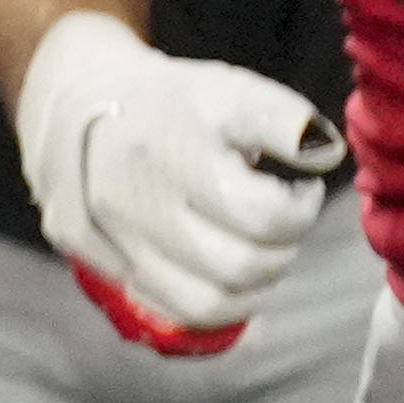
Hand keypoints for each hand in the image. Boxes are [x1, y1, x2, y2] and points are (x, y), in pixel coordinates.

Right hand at [14, 10, 343, 347]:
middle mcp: (131, 203)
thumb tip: (326, 156)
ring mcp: (109, 242)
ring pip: (205, 305)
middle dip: (281, 251)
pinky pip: (167, 312)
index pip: (262, 216)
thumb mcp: (230, 90)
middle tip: (280, 224)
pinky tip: (225, 279)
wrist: (77, 105)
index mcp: (170, 153)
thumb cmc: (169, 102)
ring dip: (251, 288)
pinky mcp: (96, 266)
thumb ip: (287, 120)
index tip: (299, 191)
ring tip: (257, 252)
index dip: (299, 210)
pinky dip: (210, 307)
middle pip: (238, 267)